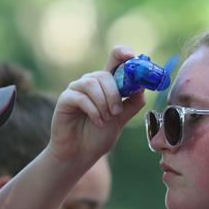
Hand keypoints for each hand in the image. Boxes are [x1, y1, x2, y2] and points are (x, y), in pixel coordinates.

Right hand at [48, 46, 145, 164]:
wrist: (81, 154)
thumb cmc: (99, 136)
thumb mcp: (121, 119)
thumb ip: (132, 103)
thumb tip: (142, 87)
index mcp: (106, 84)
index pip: (114, 61)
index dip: (122, 54)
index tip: (131, 55)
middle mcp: (90, 82)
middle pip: (104, 74)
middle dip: (114, 93)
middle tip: (116, 112)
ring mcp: (76, 89)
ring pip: (92, 83)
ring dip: (103, 102)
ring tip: (106, 119)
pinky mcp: (65, 99)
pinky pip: (80, 97)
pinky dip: (92, 110)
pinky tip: (97, 121)